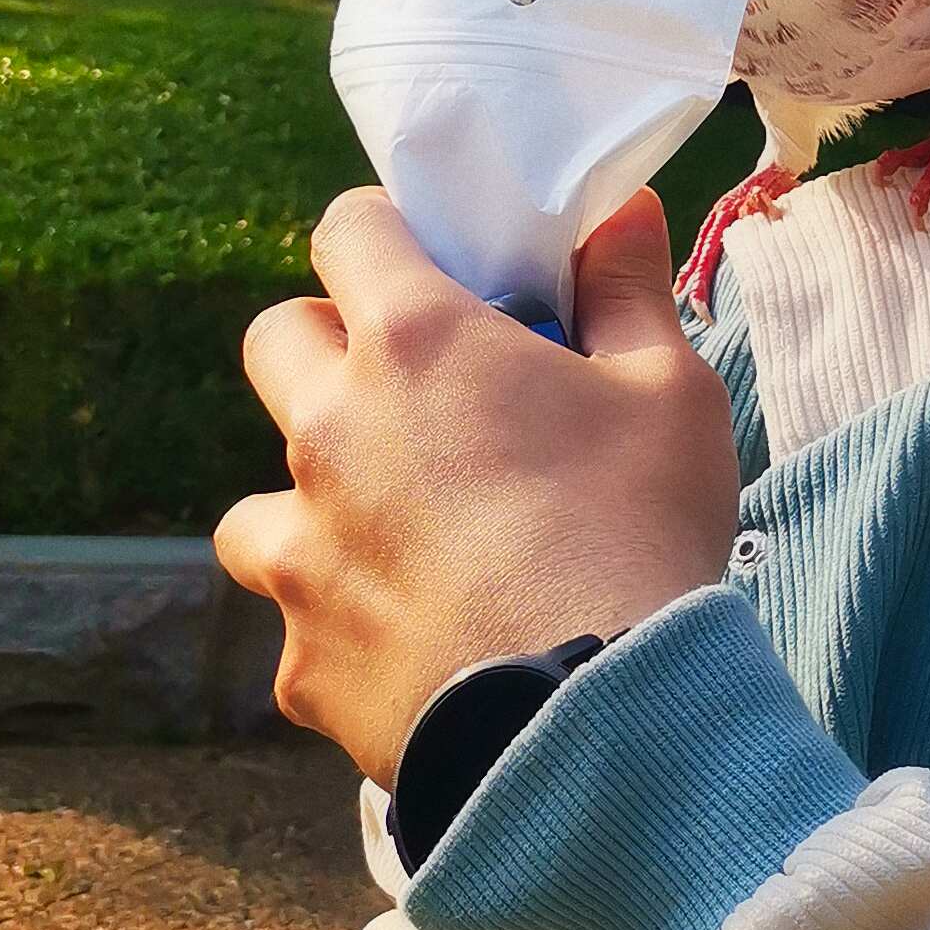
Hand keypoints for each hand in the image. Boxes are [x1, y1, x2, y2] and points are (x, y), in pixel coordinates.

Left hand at [216, 188, 739, 787]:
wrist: (594, 720)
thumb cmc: (639, 529)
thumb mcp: (671, 390)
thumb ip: (629, 290)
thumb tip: (623, 209)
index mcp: (416, 343)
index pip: (348, 231)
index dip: (385, 235)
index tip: (429, 263)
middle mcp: (330, 433)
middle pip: (276, 343)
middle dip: (328, 349)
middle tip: (413, 391)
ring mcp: (300, 553)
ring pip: (258, 504)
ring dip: (312, 504)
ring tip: (397, 538)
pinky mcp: (298, 660)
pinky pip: (299, 626)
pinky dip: (346, 625)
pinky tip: (420, 643)